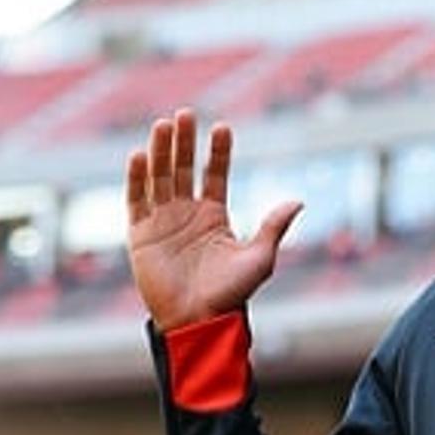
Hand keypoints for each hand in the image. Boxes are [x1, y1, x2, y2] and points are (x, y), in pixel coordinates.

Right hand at [125, 109, 302, 330]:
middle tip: (187, 114)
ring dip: (161, 151)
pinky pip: (136, 200)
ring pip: (160, 177)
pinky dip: (137, 178)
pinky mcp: (140, 234)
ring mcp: (162, 221)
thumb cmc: (231, 294)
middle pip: (184, 168)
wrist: (198, 320)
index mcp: (214, 216)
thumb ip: (273, 227)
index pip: (215, 174)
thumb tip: (298, 201)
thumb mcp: (259, 258)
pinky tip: (140, 155)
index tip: (222, 127)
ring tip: (165, 124)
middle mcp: (187, 214)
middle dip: (185, 142)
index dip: (218, 152)